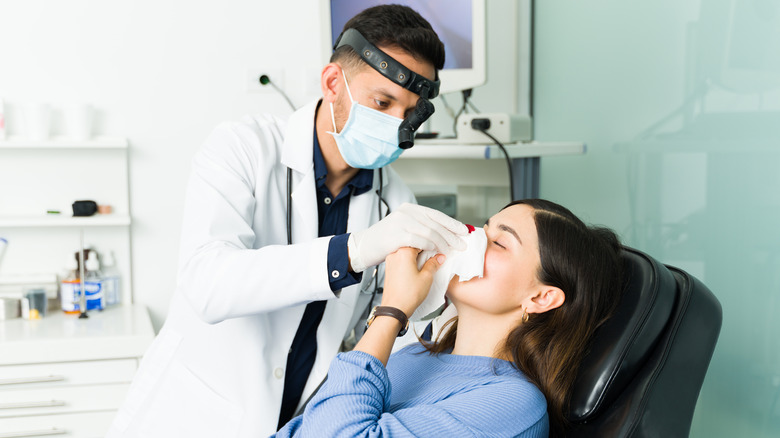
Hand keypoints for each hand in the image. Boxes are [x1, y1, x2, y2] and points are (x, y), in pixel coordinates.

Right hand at [348, 203, 466, 272]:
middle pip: (436, 224)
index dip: (452, 223)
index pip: (436, 215)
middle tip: (462, 244)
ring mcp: (401, 222)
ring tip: (451, 251)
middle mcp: (406, 212)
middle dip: (451, 235)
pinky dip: (430, 246)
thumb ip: (420, 228)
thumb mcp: (403, 228)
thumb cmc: (385, 241)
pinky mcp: (397, 235)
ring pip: (430, 232)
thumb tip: (443, 234)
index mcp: (410, 209)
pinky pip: (420, 240)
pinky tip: (436, 251)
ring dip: (443, 242)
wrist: (363, 246)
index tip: (464, 231)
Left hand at [380, 247, 444, 316]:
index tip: (438, 251)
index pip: (420, 242)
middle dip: (423, 251)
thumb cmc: (408, 295)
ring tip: (425, 265)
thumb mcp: (426, 278)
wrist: (394, 309)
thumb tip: (439, 257)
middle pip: (412, 246)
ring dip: (416, 257)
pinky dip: (409, 262)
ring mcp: (390, 261)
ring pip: (406, 253)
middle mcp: (394, 254)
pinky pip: (401, 260)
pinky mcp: (389, 269)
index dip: (431, 246)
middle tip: (434, 258)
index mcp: (404, 252)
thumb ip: (433, 264)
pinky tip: (415, 270)